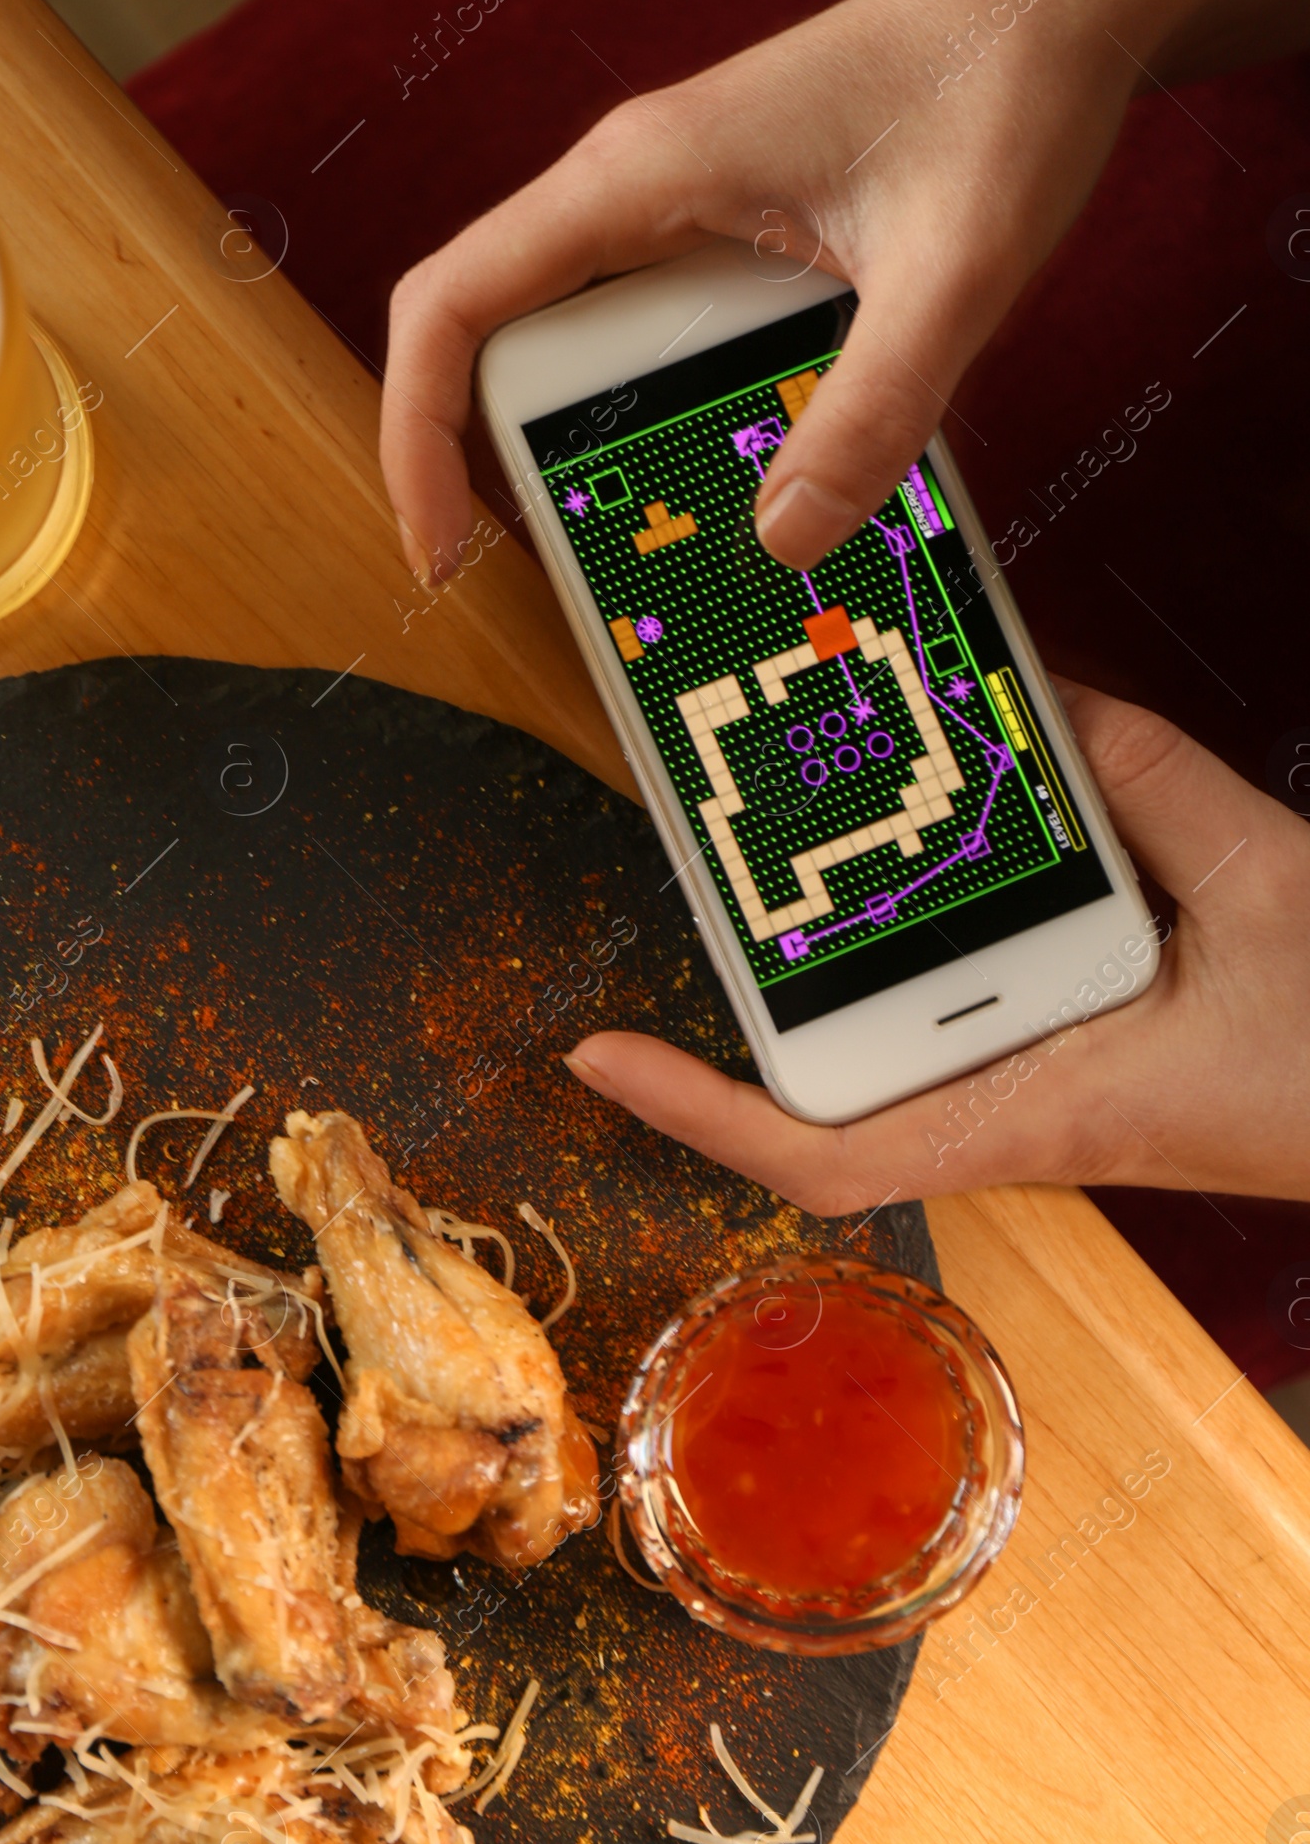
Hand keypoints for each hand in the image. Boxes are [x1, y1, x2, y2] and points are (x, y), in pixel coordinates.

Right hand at [381, 0, 1309, 584]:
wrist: (1072, 1)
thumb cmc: (1007, 90)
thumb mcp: (958, 270)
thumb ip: (877, 408)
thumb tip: (784, 542)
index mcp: (639, 178)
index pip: (452, 307)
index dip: (415, 435)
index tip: (442, 546)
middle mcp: (632, 190)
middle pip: (494, 342)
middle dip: (494, 466)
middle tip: (556, 582)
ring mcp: (676, 209)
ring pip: (574, 349)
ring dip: (587, 453)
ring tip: (642, 558)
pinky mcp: (728, 233)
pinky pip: (651, 341)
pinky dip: (660, 423)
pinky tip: (728, 487)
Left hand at [562, 685, 1309, 1208]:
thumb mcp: (1266, 886)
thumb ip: (1152, 783)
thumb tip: (1042, 691)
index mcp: (1042, 1111)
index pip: (831, 1153)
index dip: (701, 1115)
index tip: (600, 1056)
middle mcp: (1014, 1112)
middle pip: (828, 1075)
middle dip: (756, 968)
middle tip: (695, 841)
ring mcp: (1034, 1084)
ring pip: (890, 1029)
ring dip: (832, 937)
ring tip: (777, 808)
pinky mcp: (1069, 1051)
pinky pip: (962, 994)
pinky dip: (927, 919)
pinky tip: (925, 830)